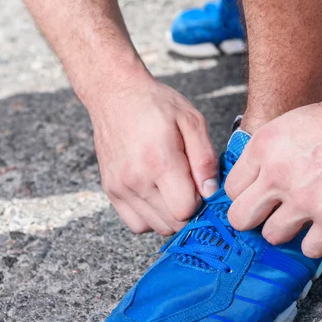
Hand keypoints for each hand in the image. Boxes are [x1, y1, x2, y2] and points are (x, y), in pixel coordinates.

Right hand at [90, 75, 217, 235]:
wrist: (115, 93)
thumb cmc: (156, 103)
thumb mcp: (191, 120)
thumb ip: (205, 159)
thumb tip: (211, 192)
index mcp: (159, 161)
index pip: (186, 210)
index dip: (200, 203)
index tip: (200, 186)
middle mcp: (136, 179)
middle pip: (172, 223)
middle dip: (188, 212)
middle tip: (190, 187)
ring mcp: (120, 188)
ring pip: (155, 227)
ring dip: (171, 216)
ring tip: (173, 189)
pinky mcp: (110, 191)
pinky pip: (136, 224)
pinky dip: (151, 217)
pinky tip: (158, 196)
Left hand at [225, 87, 321, 256]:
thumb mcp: (291, 124)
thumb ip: (268, 154)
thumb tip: (256, 180)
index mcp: (264, 147)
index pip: (232, 189)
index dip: (246, 195)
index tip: (259, 197)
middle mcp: (278, 175)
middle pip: (241, 218)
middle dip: (255, 219)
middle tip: (272, 215)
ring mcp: (305, 199)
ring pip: (273, 236)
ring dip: (288, 230)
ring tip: (305, 216)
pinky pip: (309, 249)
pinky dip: (317, 242)